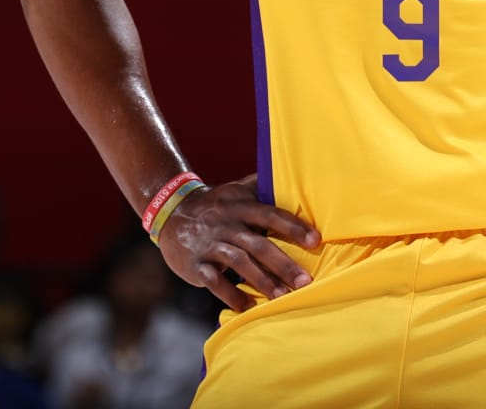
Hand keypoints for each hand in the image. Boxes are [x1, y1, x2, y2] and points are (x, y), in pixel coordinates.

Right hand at [157, 175, 319, 311]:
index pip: (270, 214)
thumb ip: (262, 187)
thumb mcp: (235, 190)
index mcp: (240, 205)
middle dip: (283, 264)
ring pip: (239, 263)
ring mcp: (210, 244)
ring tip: (283, 297)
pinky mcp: (195, 264)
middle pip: (258, 244)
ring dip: (263, 282)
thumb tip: (295, 178)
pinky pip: (215, 281)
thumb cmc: (215, 203)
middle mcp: (226, 223)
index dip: (293, 226)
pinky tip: (249, 307)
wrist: (169, 211)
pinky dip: (232, 295)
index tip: (316, 240)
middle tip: (306, 282)